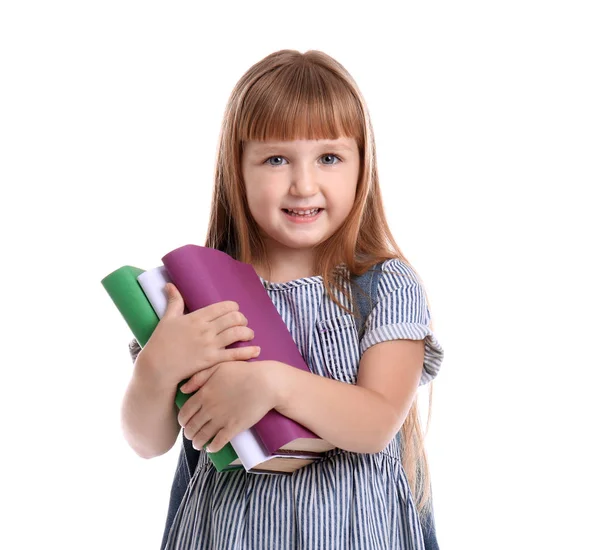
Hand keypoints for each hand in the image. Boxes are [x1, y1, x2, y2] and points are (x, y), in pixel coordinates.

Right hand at [139, 282, 260, 387]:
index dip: (233, 307)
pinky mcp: (211, 360)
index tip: (235, 310)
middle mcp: (206, 329)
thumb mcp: (167, 319)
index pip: (223, 307)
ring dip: (247, 333)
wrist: (157, 366)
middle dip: (242, 319)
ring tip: (249, 334)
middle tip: (243, 323)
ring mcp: (210, 345)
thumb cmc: (161, 342)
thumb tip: (170, 285)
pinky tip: (256, 350)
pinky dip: (248, 352)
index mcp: (197, 317)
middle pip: (234, 318)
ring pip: (237, 334)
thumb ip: (174, 301)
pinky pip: (234, 355)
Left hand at [177, 360, 277, 452]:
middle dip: (189, 434)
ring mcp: (221, 419)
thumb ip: (198, 377)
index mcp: (204, 394)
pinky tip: (211, 448)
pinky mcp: (234, 428)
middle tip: (190, 435)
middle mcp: (209, 408)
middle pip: (192, 427)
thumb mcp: (218, 367)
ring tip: (199, 444)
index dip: (182, 421)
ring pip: (202, 437)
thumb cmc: (243, 371)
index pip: (185, 413)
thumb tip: (183, 390)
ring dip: (198, 443)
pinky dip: (212, 448)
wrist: (265, 382)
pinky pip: (218, 442)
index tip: (185, 423)